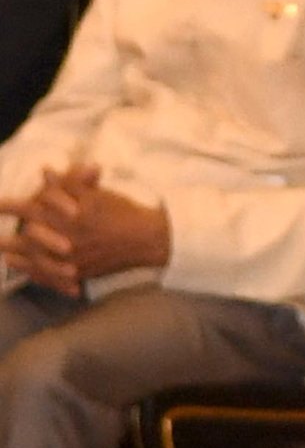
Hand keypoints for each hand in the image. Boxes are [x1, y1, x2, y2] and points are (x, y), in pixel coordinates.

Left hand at [9, 165, 170, 288]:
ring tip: (0, 252)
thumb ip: (69, 184)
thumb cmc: (122, 212)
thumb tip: (45, 171)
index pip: (32, 209)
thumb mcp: (96, 194)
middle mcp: (66, 240)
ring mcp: (71, 260)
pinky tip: (19, 267)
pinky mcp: (78, 273)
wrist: (147, 240)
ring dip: (13, 255)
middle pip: (26, 238)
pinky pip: (48, 276)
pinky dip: (31, 271)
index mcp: (69, 217)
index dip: (10, 207)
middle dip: (5, 237)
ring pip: (33, 260)